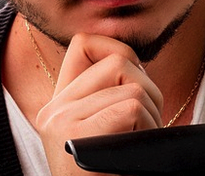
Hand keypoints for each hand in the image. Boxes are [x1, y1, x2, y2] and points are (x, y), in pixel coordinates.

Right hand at [35, 33, 163, 175]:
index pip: (85, 43)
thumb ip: (107, 97)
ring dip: (151, 114)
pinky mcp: (75, 133)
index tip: (134, 78)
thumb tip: (135, 62)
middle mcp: (53, 109)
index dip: (118, 48)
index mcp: (59, 104)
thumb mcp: (106, 133)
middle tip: (144, 126)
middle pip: (119, 59)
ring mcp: (61, 120)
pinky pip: (131, 106)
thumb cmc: (113, 174)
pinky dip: (145, 128)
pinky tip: (132, 153)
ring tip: (138, 145)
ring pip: (132, 84)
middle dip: (148, 88)